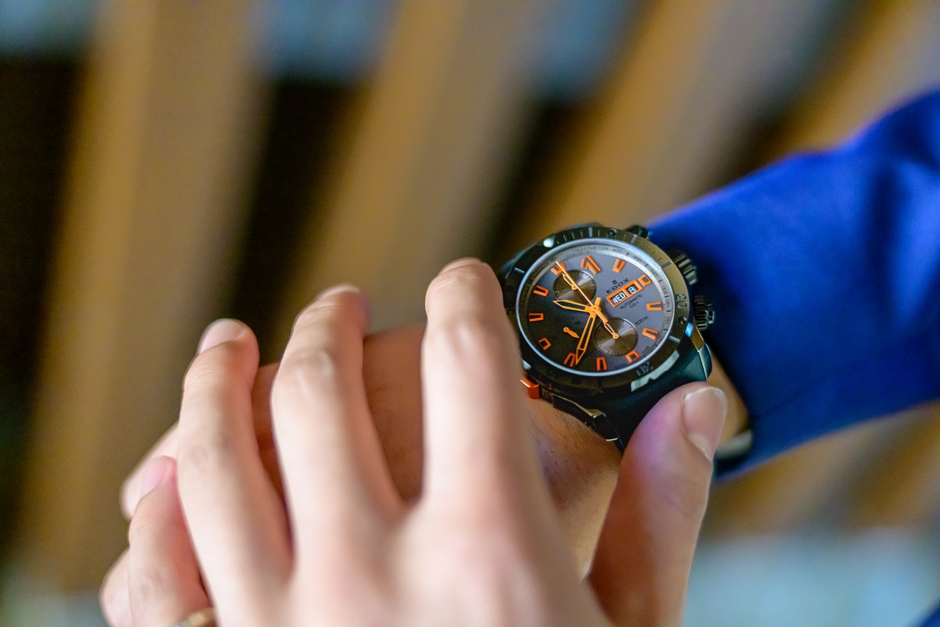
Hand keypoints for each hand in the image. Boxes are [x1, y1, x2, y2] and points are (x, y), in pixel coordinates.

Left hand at [103, 261, 727, 625]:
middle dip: (326, 323)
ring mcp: (281, 625)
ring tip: (230, 343)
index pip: (468, 365)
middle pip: (322, 390)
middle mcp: (373, 574)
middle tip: (338, 303)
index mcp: (490, 553)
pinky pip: (156, 570)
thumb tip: (697, 402)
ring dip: (215, 380)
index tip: (460, 281)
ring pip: (215, 457)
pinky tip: (167, 467)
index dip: (464, 297)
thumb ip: (659, 512)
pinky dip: (154, 505)